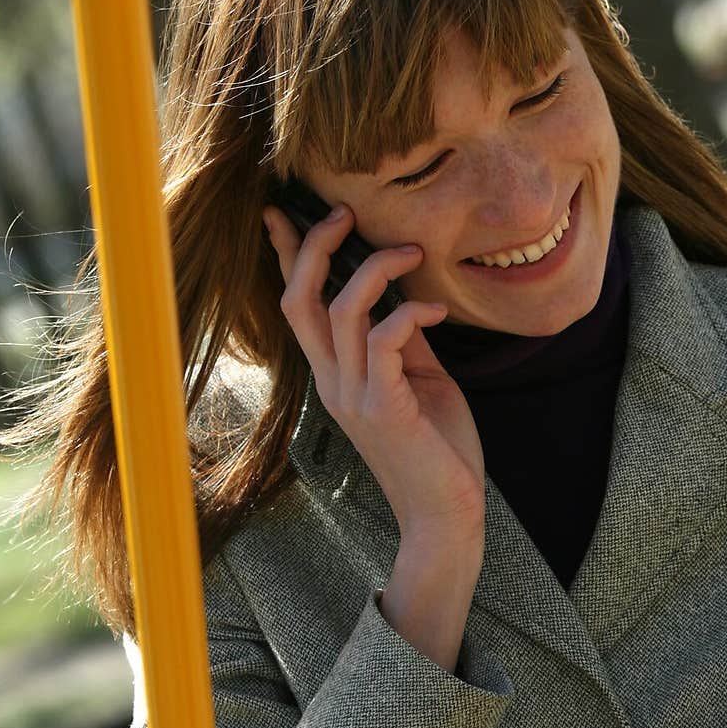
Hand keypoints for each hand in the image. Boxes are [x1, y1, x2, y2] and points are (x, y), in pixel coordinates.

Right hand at [264, 201, 485, 544]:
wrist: (446, 514)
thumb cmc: (437, 448)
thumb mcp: (418, 380)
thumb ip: (404, 340)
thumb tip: (406, 293)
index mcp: (334, 374)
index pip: (297, 306)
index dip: (287, 257)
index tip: (280, 212)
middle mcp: (332, 381)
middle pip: (299, 300)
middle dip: (314, 247)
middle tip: (344, 213)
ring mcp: (353, 395)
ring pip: (341, 310)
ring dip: (377, 269)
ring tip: (412, 252)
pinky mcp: (383, 407)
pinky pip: (383, 339)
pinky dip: (410, 312)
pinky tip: (437, 311)